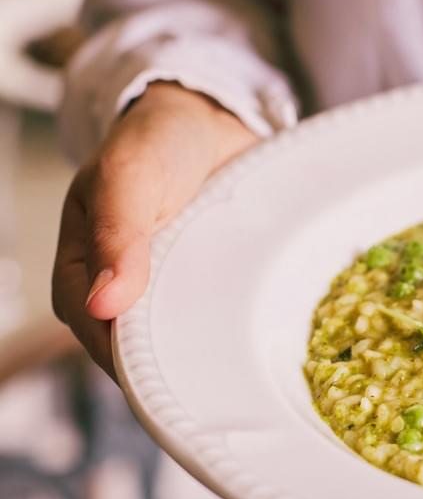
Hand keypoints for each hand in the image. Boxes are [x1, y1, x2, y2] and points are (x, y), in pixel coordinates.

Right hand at [52, 83, 257, 377]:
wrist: (206, 121)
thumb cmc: (155, 142)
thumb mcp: (128, 176)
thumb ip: (117, 234)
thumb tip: (104, 306)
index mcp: (81, 275)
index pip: (101, 339)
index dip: (134, 362)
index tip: (177, 377)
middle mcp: (122, 294)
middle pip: (144, 353)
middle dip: (180, 365)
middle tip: (226, 374)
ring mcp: (166, 294)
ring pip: (185, 342)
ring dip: (213, 348)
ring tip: (250, 356)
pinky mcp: (205, 288)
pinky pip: (217, 320)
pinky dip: (237, 325)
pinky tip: (264, 333)